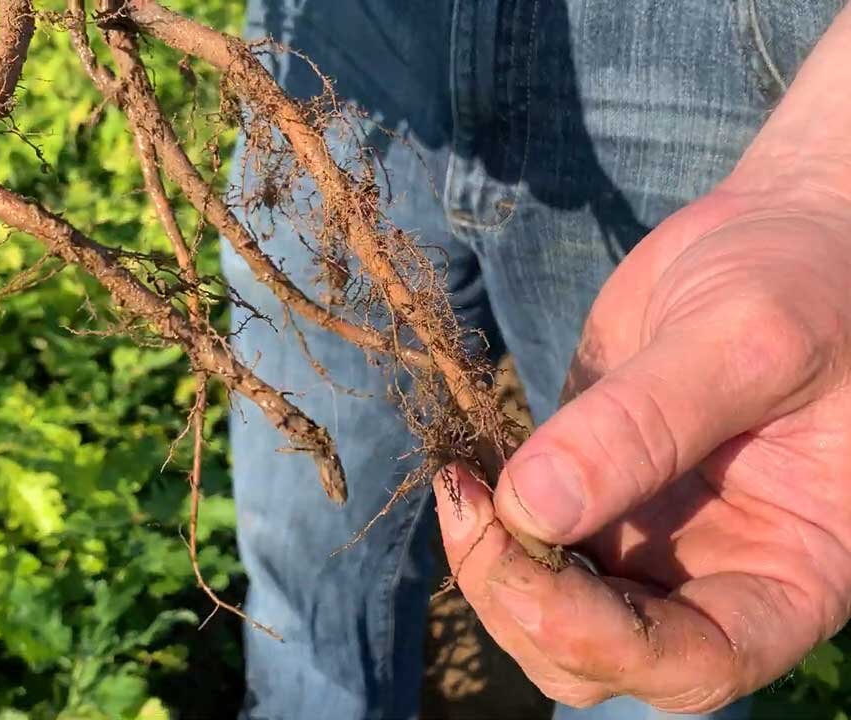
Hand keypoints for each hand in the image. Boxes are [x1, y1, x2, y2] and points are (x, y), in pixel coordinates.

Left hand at [434, 175, 850, 711]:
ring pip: (545, 610)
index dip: (603, 640)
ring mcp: (645, 538)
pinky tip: (462, 469)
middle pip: (600, 656)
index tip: (527, 552)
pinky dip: (483, 522)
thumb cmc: (806, 283)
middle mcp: (713, 574)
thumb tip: (530, 508)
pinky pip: (523, 539)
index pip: (697, 663)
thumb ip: (647, 425)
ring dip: (488, 567)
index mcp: (789, 571)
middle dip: (521, 602)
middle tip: (469, 503)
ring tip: (458, 482)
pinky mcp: (590, 490)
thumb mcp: (745, 342)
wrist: (778, 234)